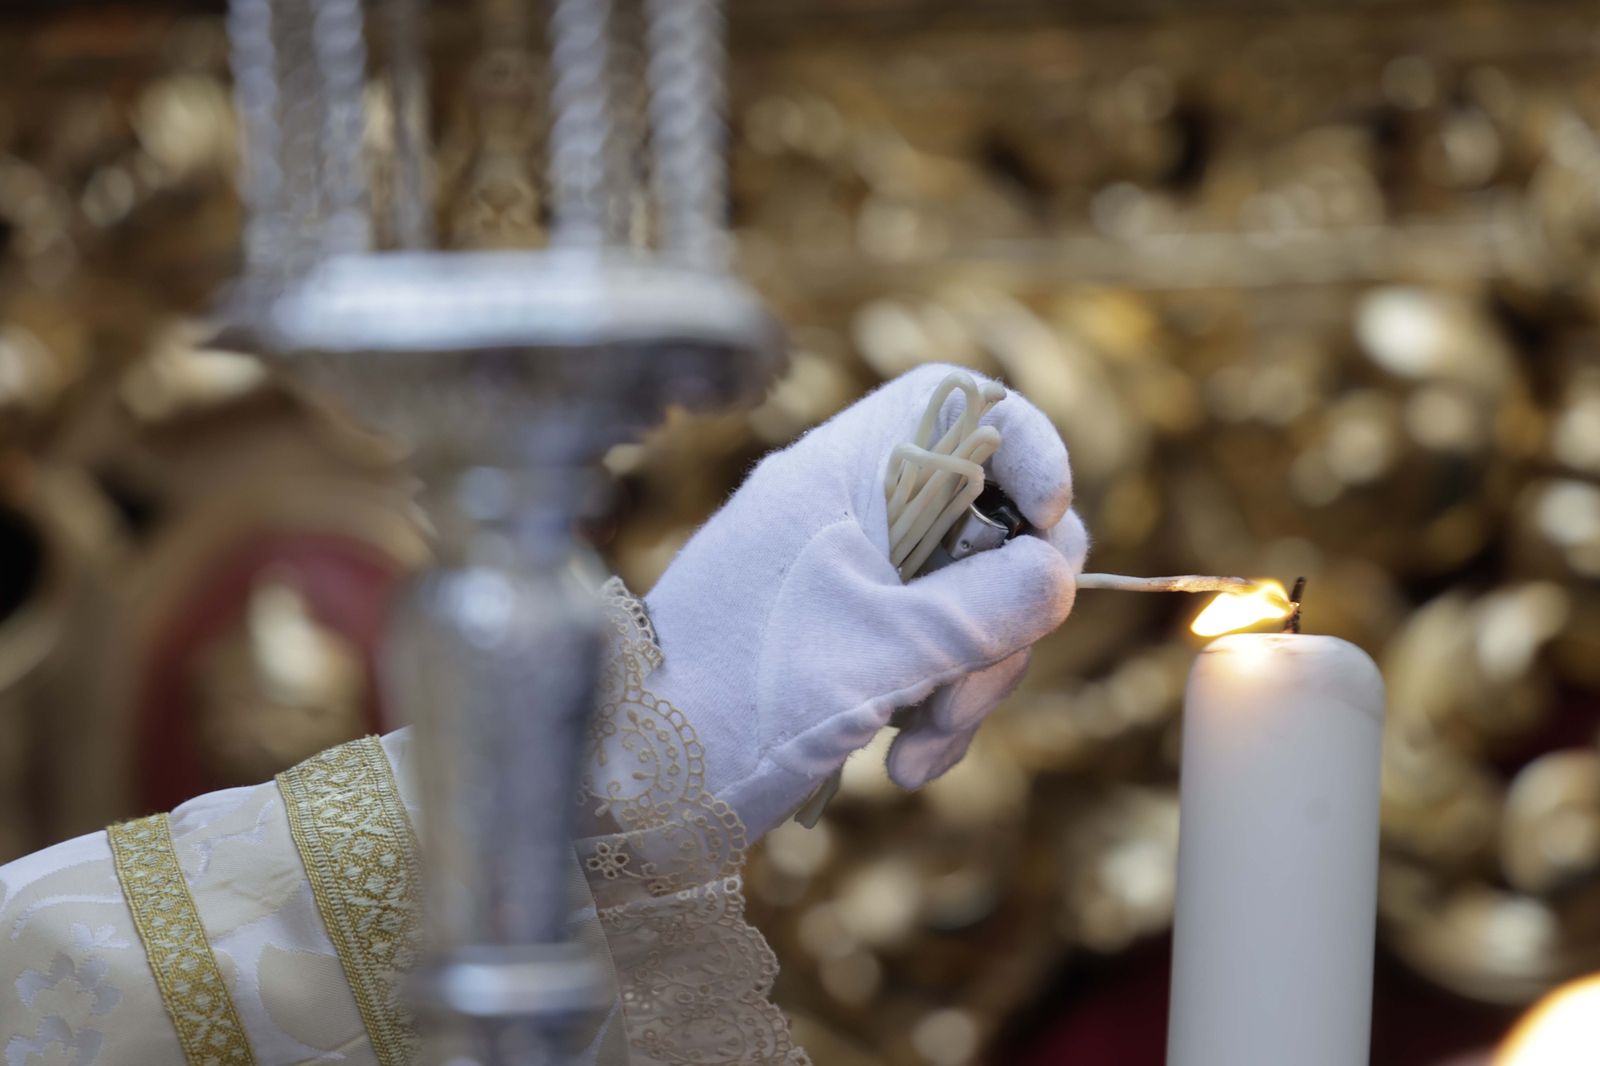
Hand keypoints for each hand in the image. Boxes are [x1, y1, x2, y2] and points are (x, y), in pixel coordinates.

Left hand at [642, 365, 1087, 838]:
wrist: (637, 787)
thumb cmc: (740, 701)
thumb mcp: (880, 655)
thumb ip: (985, 607)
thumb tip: (1062, 574)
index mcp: (843, 473)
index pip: (956, 403)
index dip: (1023, 445)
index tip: (1047, 521)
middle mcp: (850, 510)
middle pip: (987, 518)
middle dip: (1006, 610)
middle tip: (975, 682)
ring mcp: (852, 576)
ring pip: (971, 597)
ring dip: (972, 678)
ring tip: (919, 747)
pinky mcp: (852, 639)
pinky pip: (935, 651)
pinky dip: (937, 707)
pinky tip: (902, 764)